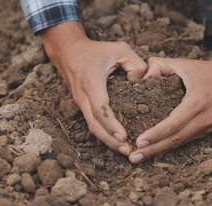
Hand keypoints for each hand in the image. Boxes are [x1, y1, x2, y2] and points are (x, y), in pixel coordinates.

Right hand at [41, 21, 146, 154]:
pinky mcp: (82, 105)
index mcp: (91, 81)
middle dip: (110, 140)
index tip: (124, 137)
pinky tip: (116, 140)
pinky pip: (92, 123)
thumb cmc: (96, 50)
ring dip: (107, 140)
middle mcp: (83, 95)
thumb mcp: (120, 48)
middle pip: (94, 124)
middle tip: (127, 150)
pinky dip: (103, 134)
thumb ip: (135, 64)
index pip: (100, 108)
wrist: (68, 52)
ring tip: (125, 150)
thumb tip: (142, 82)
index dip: (111, 124)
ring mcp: (80, 102)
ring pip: (92, 127)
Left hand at [129, 52, 211, 162]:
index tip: (139, 141)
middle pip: (176, 139)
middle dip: (153, 149)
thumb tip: (139, 76)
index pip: (174, 123)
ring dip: (159, 151)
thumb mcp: (184, 64)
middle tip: (134, 157)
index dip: (156, 134)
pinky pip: (186, 141)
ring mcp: (207, 127)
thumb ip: (159, 65)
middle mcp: (203, 118)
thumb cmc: (208, 71)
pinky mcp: (208, 130)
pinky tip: (156, 150)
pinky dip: (170, 147)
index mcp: (196, 102)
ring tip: (140, 157)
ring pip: (180, 143)